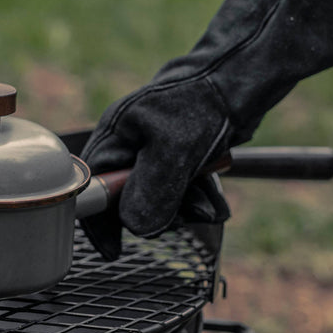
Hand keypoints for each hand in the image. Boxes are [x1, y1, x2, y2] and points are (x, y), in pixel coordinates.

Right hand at [80, 0, 332, 258]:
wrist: (241, 80)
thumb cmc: (202, 105)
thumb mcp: (173, 152)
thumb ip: (150, 193)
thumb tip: (136, 228)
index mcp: (114, 136)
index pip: (91, 188)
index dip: (100, 222)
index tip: (114, 252)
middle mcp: (128, 145)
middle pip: (128, 200)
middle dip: (160, 214)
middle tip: (189, 211)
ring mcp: (154, 151)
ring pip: (160, 200)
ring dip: (187, 208)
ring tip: (211, 204)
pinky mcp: (179, 156)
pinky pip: (181, 191)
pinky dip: (198, 198)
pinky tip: (215, 199)